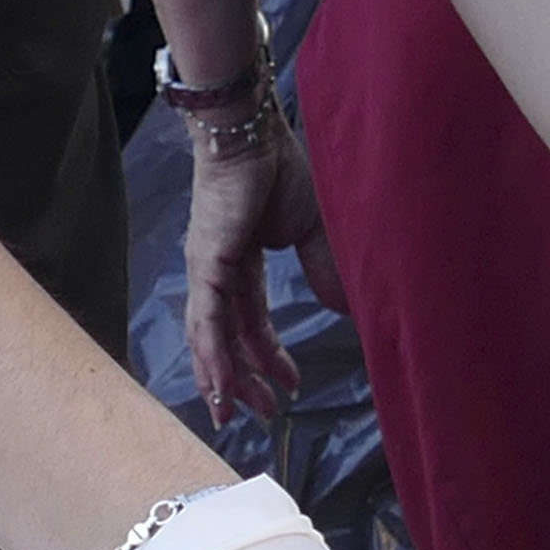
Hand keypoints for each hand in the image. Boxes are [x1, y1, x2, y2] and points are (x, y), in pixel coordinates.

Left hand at [176, 92, 336, 423]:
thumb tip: (344, 310)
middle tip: (260, 415)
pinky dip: (213, 357)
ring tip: (233, 415)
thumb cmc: (280, 170)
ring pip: (212, 338)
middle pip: (228, 339)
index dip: (269, 356)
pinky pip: (207, 322)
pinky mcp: (205, 265)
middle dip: (244, 379)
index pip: (251, 321)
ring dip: (223, 379)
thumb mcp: (312, 231)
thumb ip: (322, 271)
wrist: (253, 134)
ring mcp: (207, 270)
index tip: (289, 385)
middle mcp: (217, 272)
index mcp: (240, 262)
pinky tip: (221, 388)